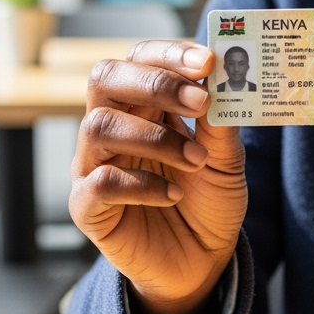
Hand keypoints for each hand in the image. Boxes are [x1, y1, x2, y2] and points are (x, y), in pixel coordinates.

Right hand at [70, 41, 246, 313]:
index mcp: (145, 106)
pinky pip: (100, 183)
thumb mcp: (226, 159)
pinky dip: (142, 184)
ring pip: (99, 126)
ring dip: (156, 138)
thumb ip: (221, 121)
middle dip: (154, 83)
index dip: (168, 53)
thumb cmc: (209, 200)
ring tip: (195, 160)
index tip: (207, 60)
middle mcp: (113, 128)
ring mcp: (94, 166)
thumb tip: (225, 78)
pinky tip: (173, 194)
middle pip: (104, 79)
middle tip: (200, 101)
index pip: (139, 59)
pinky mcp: (88, 208)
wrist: (203, 261)